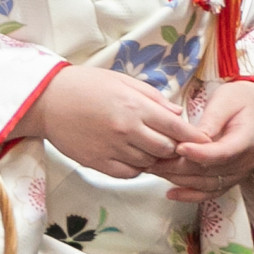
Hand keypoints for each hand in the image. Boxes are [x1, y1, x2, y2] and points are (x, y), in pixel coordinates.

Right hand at [28, 66, 193, 177]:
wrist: (47, 101)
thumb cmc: (85, 85)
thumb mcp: (122, 81)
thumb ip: (153, 98)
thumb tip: (178, 114)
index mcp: (135, 107)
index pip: (177, 128)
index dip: (195, 137)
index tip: (206, 141)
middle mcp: (127, 131)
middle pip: (167, 150)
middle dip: (174, 147)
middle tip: (173, 142)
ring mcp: (113, 149)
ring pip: (150, 163)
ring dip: (155, 157)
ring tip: (148, 146)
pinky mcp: (99, 164)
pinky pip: (130, 173)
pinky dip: (136, 167)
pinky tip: (131, 154)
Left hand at [159, 80, 253, 197]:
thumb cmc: (240, 101)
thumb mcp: (225, 101)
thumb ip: (210, 120)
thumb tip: (192, 137)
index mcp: (248, 139)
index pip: (223, 152)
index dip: (200, 153)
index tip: (179, 148)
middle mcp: (245, 162)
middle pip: (210, 171)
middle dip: (180, 167)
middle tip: (154, 159)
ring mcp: (239, 174)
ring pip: (206, 184)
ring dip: (179, 180)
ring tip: (155, 170)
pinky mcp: (230, 179)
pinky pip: (210, 192)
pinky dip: (190, 195)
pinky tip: (171, 193)